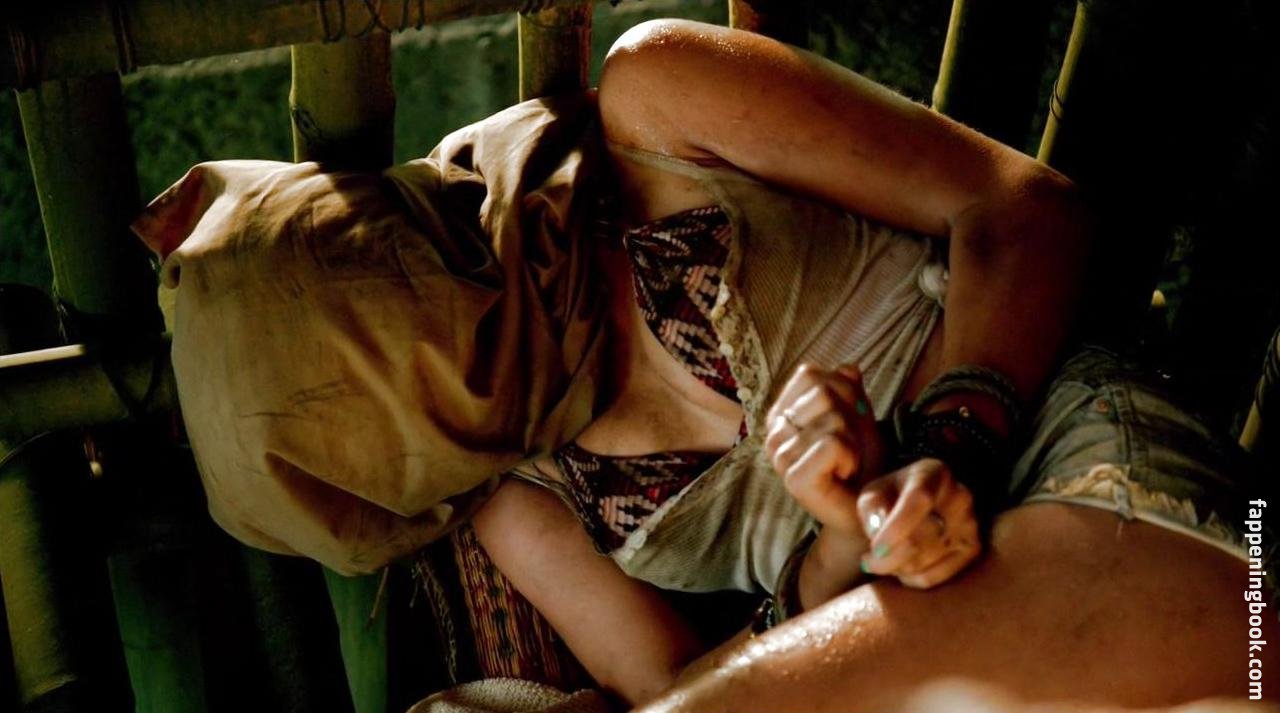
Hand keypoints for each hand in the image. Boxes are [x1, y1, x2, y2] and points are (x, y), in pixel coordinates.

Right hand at [764, 363, 884, 534]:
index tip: (846, 423)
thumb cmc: (860, 462)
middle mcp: (773, 432)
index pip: (810, 374)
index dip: (841, 392)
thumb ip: (848, 388)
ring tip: (847, 460)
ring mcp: (780, 456)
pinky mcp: (794, 479)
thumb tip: (847, 368)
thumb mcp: (857, 416)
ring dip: (853, 439)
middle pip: (822, 392)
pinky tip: (844, 473)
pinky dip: (850, 456)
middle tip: (850, 445)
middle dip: (850, 416)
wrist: (867, 507)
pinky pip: (832, 444)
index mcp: (781, 412)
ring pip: (831, 417)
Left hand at [856, 458, 980, 588]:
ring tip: (887, 558)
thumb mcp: (874, 493)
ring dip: (898, 567)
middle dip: (888, 557)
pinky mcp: (973, 549)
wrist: (921, 508)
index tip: (875, 549)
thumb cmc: (891, 498)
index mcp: (933, 474)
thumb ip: (871, 508)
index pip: (919, 499)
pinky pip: (936, 576)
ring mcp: (970, 524)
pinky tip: (903, 567)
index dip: (896, 528)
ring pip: (926, 561)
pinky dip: (912, 578)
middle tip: (869, 561)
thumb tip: (879, 531)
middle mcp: (959, 496)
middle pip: (921, 539)